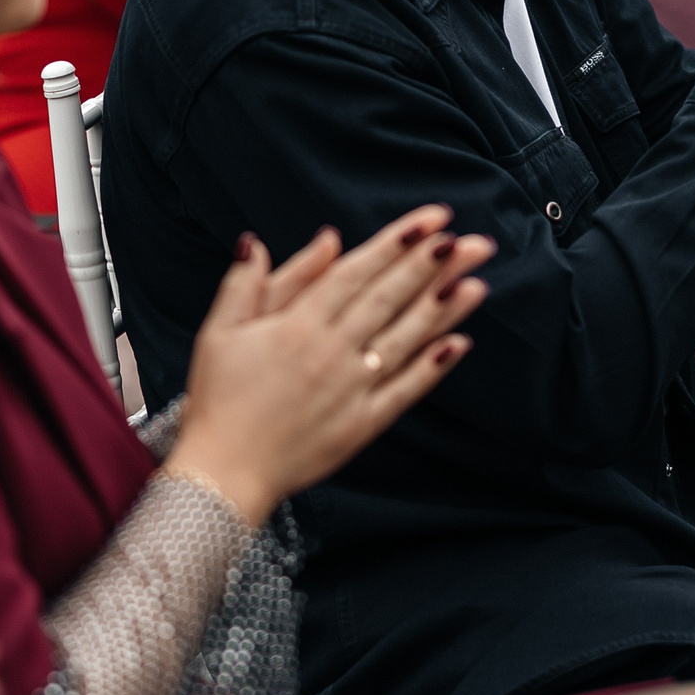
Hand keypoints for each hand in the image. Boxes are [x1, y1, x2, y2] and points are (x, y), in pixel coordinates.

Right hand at [167, 206, 491, 523]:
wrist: (222, 473)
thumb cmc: (217, 400)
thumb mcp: (218, 332)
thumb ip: (245, 284)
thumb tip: (257, 241)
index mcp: (297, 325)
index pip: (356, 272)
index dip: (397, 244)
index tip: (432, 222)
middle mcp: (331, 352)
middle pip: (391, 299)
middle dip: (434, 266)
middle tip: (474, 242)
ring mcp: (351, 389)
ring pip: (405, 339)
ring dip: (444, 309)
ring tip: (477, 281)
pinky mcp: (361, 425)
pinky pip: (404, 391)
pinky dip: (432, 367)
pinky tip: (459, 343)